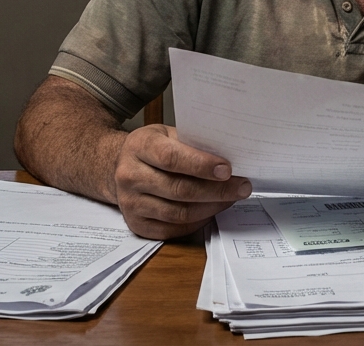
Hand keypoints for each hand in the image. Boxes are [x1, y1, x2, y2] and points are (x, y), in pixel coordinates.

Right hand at [112, 124, 251, 239]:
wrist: (121, 166)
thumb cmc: (154, 148)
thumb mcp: (168, 134)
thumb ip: (192, 143)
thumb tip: (231, 156)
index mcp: (139, 146)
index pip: (171, 158)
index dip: (201, 165)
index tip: (228, 169)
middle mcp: (130, 175)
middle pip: (179, 189)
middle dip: (217, 190)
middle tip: (242, 187)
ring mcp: (130, 203)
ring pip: (179, 213)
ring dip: (211, 207)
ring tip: (231, 198)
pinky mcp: (136, 224)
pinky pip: (173, 229)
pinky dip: (198, 221)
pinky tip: (211, 210)